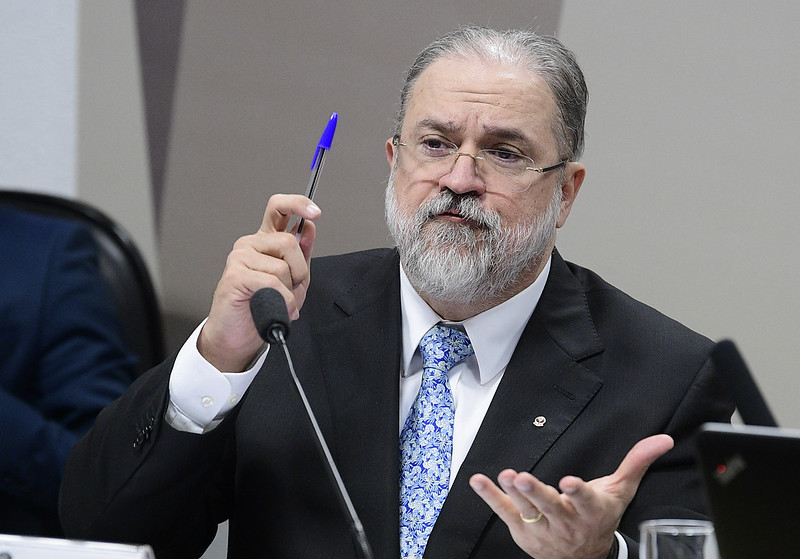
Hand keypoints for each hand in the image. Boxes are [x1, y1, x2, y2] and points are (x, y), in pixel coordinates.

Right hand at [197, 194, 320, 371]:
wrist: (239, 336)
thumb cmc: (263, 308)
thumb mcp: (294, 280)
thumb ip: (302, 254)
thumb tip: (308, 228)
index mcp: (266, 241)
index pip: (279, 208)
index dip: (298, 204)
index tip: (315, 212)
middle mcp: (252, 244)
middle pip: (289, 241)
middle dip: (300, 270)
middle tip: (292, 288)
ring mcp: (240, 257)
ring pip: (282, 265)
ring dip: (289, 289)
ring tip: (279, 300)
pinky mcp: (235, 274)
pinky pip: (272, 282)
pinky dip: (282, 300)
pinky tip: (277, 307)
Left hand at [469, 434, 673, 558]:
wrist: (583, 557)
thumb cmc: (600, 517)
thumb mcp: (621, 491)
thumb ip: (637, 462)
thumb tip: (662, 438)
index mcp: (591, 511)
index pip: (585, 501)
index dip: (578, 493)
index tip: (570, 482)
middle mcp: (566, 521)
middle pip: (551, 507)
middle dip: (537, 492)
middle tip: (524, 478)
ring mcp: (541, 528)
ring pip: (526, 510)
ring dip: (513, 494)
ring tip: (506, 477)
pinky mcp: (521, 528)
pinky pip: (503, 512)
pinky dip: (489, 497)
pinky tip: (477, 482)